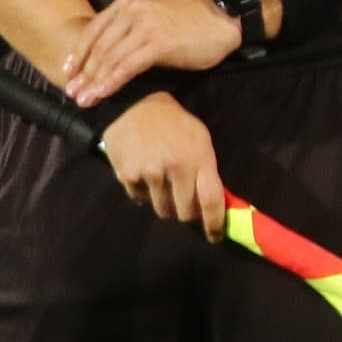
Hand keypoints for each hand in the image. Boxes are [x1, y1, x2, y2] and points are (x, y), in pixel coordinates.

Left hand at [65, 0, 243, 105]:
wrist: (222, 22)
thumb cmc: (187, 25)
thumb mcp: (151, 18)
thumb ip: (127, 30)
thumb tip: (103, 56)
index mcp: (127, 2)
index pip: (93, 30)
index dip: (77, 53)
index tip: (67, 72)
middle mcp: (132, 9)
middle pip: (99, 47)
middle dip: (83, 73)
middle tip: (72, 92)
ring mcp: (146, 25)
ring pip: (110, 58)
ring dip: (94, 82)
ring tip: (84, 99)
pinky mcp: (159, 42)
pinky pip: (127, 66)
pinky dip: (111, 82)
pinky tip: (102, 94)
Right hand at [100, 89, 229, 240]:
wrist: (133, 105)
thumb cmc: (174, 123)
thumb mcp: (200, 139)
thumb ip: (206, 169)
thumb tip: (210, 203)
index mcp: (199, 159)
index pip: (211, 202)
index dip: (214, 225)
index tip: (214, 237)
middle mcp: (175, 169)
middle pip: (185, 213)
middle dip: (187, 214)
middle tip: (184, 206)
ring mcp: (150, 173)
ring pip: (162, 209)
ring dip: (165, 204)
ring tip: (162, 186)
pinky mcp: (127, 175)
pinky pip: (140, 199)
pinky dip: (144, 194)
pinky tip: (144, 176)